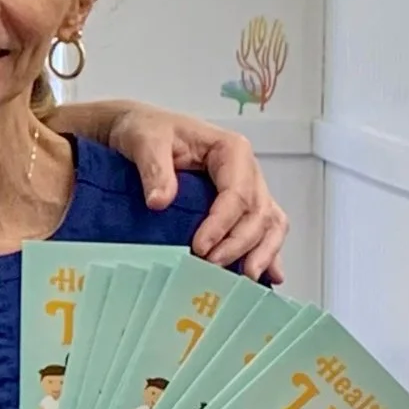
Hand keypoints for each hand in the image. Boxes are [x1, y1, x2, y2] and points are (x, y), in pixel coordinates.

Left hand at [91, 103, 286, 281]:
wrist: (139, 131)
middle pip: (258, 212)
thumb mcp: (145, 142)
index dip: (222, 224)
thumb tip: (160, 201)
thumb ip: (154, 168)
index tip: (199, 247)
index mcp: (231, 150)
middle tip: (211, 266)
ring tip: (246, 278)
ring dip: (262, 252)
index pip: (237, 193)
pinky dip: (267, 251)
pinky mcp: (239, 205)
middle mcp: (246, 170)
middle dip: (239, 244)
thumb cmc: (146, 131)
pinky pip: (264, 229)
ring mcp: (247, 188)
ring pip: (270, 223)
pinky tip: (268, 276)